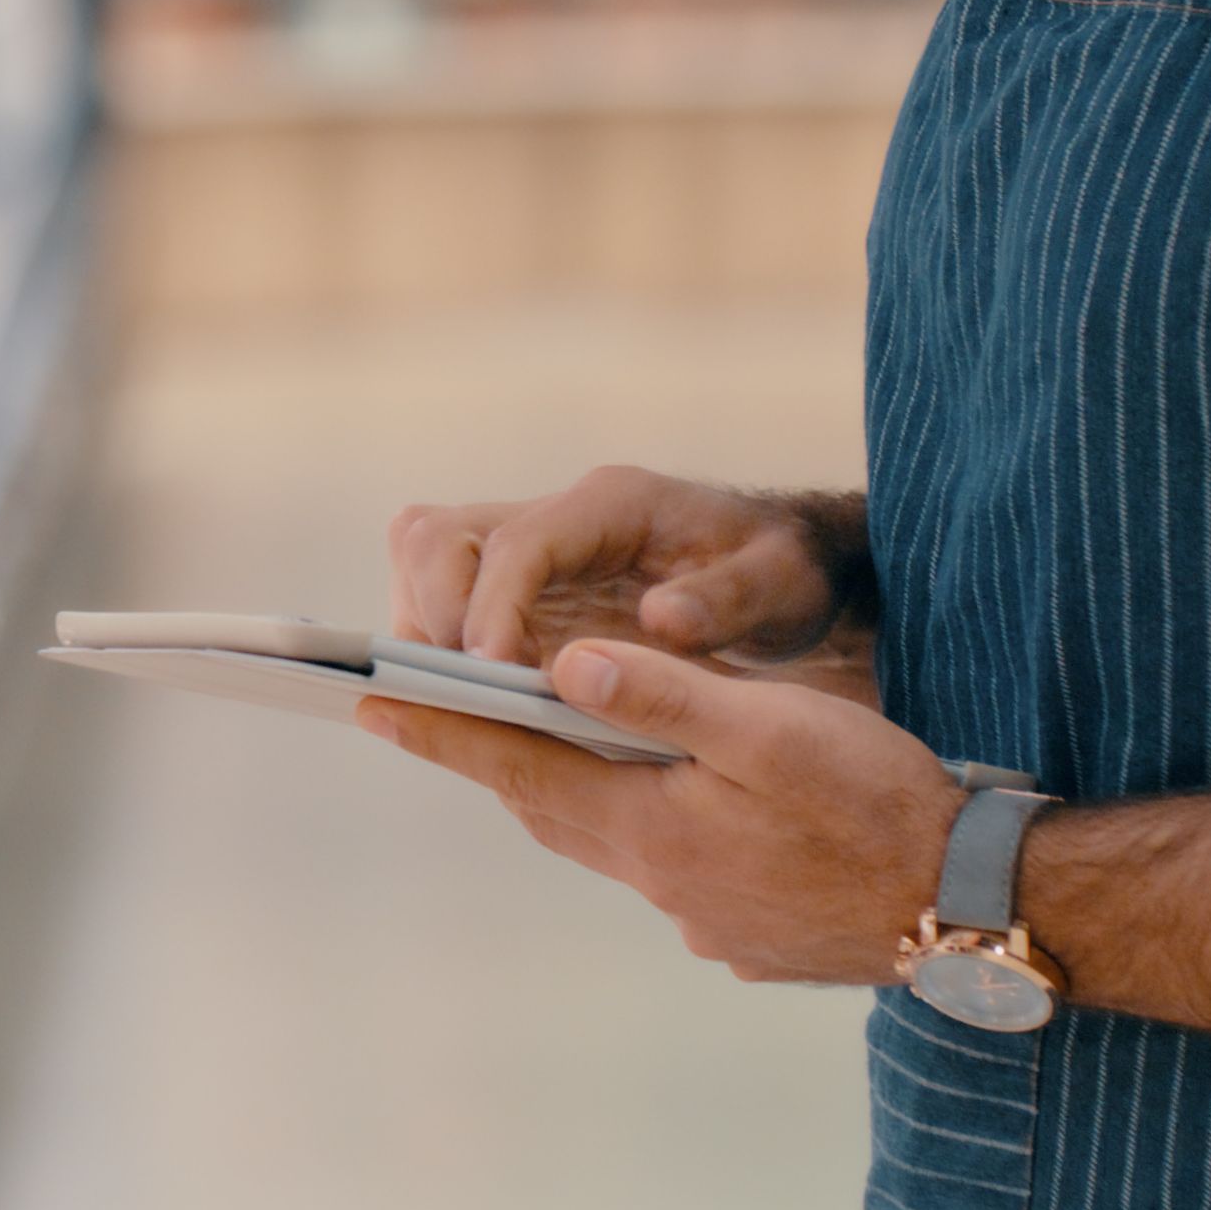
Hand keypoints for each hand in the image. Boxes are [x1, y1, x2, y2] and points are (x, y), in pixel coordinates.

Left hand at [356, 638, 965, 989]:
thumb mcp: (772, 729)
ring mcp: (709, 923)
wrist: (975, 910)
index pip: (520, 765)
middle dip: (496, 759)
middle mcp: (663, 885)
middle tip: (436, 718)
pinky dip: (650, 837)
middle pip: (554, 810)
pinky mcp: (752, 940)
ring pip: (612, 847)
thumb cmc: (880, 802)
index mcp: (653, 828)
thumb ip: (662, 695)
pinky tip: (679, 818)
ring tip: (546, 752)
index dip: (443, 730)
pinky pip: (674, 880)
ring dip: (575, 798)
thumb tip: (558, 663)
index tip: (369, 702)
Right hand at [386, 469, 866, 696]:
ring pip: (428, 560)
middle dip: (436, 614)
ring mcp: (532, 547)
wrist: (782, 565)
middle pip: (441, 538)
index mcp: (614, 505)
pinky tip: (483, 704)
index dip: (492, 604)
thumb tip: (660, 621)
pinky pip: (446, 598)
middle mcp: (559, 515)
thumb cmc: (782, 572)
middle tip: (466, 694)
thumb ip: (724, 600)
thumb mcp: (778, 585)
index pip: (521, 542)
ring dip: (427, 630)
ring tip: (467, 704)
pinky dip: (442, 646)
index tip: (488, 672)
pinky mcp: (520, 586)